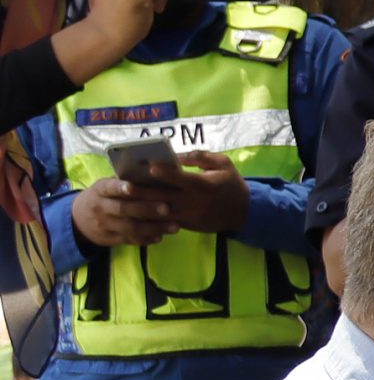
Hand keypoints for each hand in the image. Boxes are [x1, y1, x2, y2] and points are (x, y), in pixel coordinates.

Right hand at [71, 177, 176, 249]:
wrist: (79, 219)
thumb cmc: (103, 197)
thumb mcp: (106, 187)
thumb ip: (124, 182)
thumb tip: (153, 172)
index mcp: (100, 190)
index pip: (109, 188)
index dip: (120, 187)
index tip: (131, 187)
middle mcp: (101, 208)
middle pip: (123, 209)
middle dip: (146, 209)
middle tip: (167, 208)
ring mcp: (105, 225)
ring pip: (130, 227)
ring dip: (154, 228)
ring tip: (174, 226)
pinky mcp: (111, 239)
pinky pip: (130, 240)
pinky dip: (146, 239)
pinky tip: (162, 236)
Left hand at [130, 152, 249, 235]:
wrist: (243, 213)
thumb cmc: (231, 184)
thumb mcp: (223, 164)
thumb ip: (200, 157)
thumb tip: (176, 155)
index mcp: (204, 185)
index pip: (182, 179)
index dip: (166, 173)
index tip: (149, 167)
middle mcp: (194, 201)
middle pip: (164, 196)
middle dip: (143, 192)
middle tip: (124, 186)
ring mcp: (188, 215)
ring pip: (160, 212)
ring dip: (141, 206)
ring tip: (124, 200)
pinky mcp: (185, 225)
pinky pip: (164, 222)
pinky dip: (149, 218)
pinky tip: (134, 213)